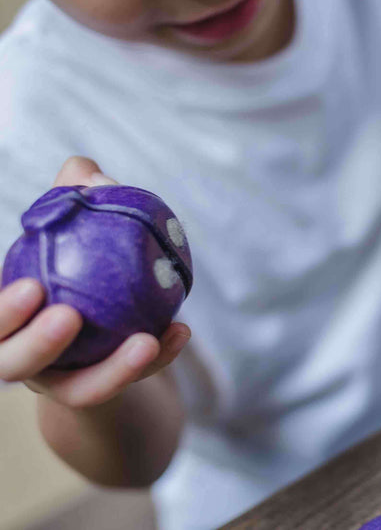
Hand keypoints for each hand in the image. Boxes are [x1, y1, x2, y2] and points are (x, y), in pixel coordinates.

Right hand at [0, 156, 189, 408]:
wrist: (98, 339)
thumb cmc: (74, 275)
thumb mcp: (68, 241)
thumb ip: (69, 206)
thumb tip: (84, 170)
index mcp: (4, 321)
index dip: (1, 313)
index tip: (33, 287)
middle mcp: (22, 359)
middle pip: (11, 365)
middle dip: (35, 344)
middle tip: (70, 316)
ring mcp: (62, 383)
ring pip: (78, 391)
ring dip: (111, 369)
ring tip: (146, 339)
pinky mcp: (104, 393)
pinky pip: (130, 382)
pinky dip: (156, 360)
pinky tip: (180, 330)